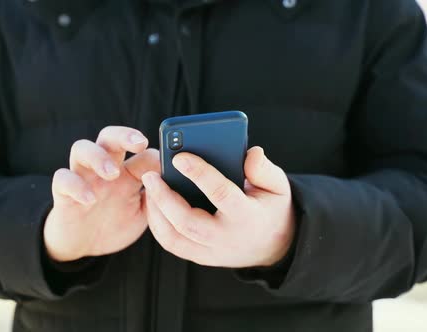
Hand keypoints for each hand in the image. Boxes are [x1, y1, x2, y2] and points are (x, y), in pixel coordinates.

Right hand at [44, 126, 159, 261]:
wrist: (84, 245)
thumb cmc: (116, 223)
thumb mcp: (144, 214)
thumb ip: (158, 199)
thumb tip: (181, 184)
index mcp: (127, 172)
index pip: (142, 153)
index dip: (156, 155)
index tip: (170, 163)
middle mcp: (104, 168)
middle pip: (110, 137)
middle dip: (124, 135)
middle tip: (140, 142)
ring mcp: (82, 178)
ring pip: (81, 148)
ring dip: (98, 156)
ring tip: (112, 172)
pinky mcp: (63, 193)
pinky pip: (62, 179)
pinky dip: (75, 185)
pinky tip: (89, 199)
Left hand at [142, 146, 295, 267]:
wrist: (273, 246)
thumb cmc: (270, 209)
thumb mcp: (278, 187)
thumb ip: (264, 169)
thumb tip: (251, 153)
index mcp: (247, 217)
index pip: (221, 194)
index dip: (200, 174)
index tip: (180, 157)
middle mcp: (226, 238)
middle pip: (188, 222)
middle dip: (165, 197)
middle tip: (150, 173)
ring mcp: (211, 251)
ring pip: (174, 237)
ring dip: (156, 211)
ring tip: (148, 185)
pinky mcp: (200, 257)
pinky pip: (172, 243)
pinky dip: (157, 224)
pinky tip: (153, 202)